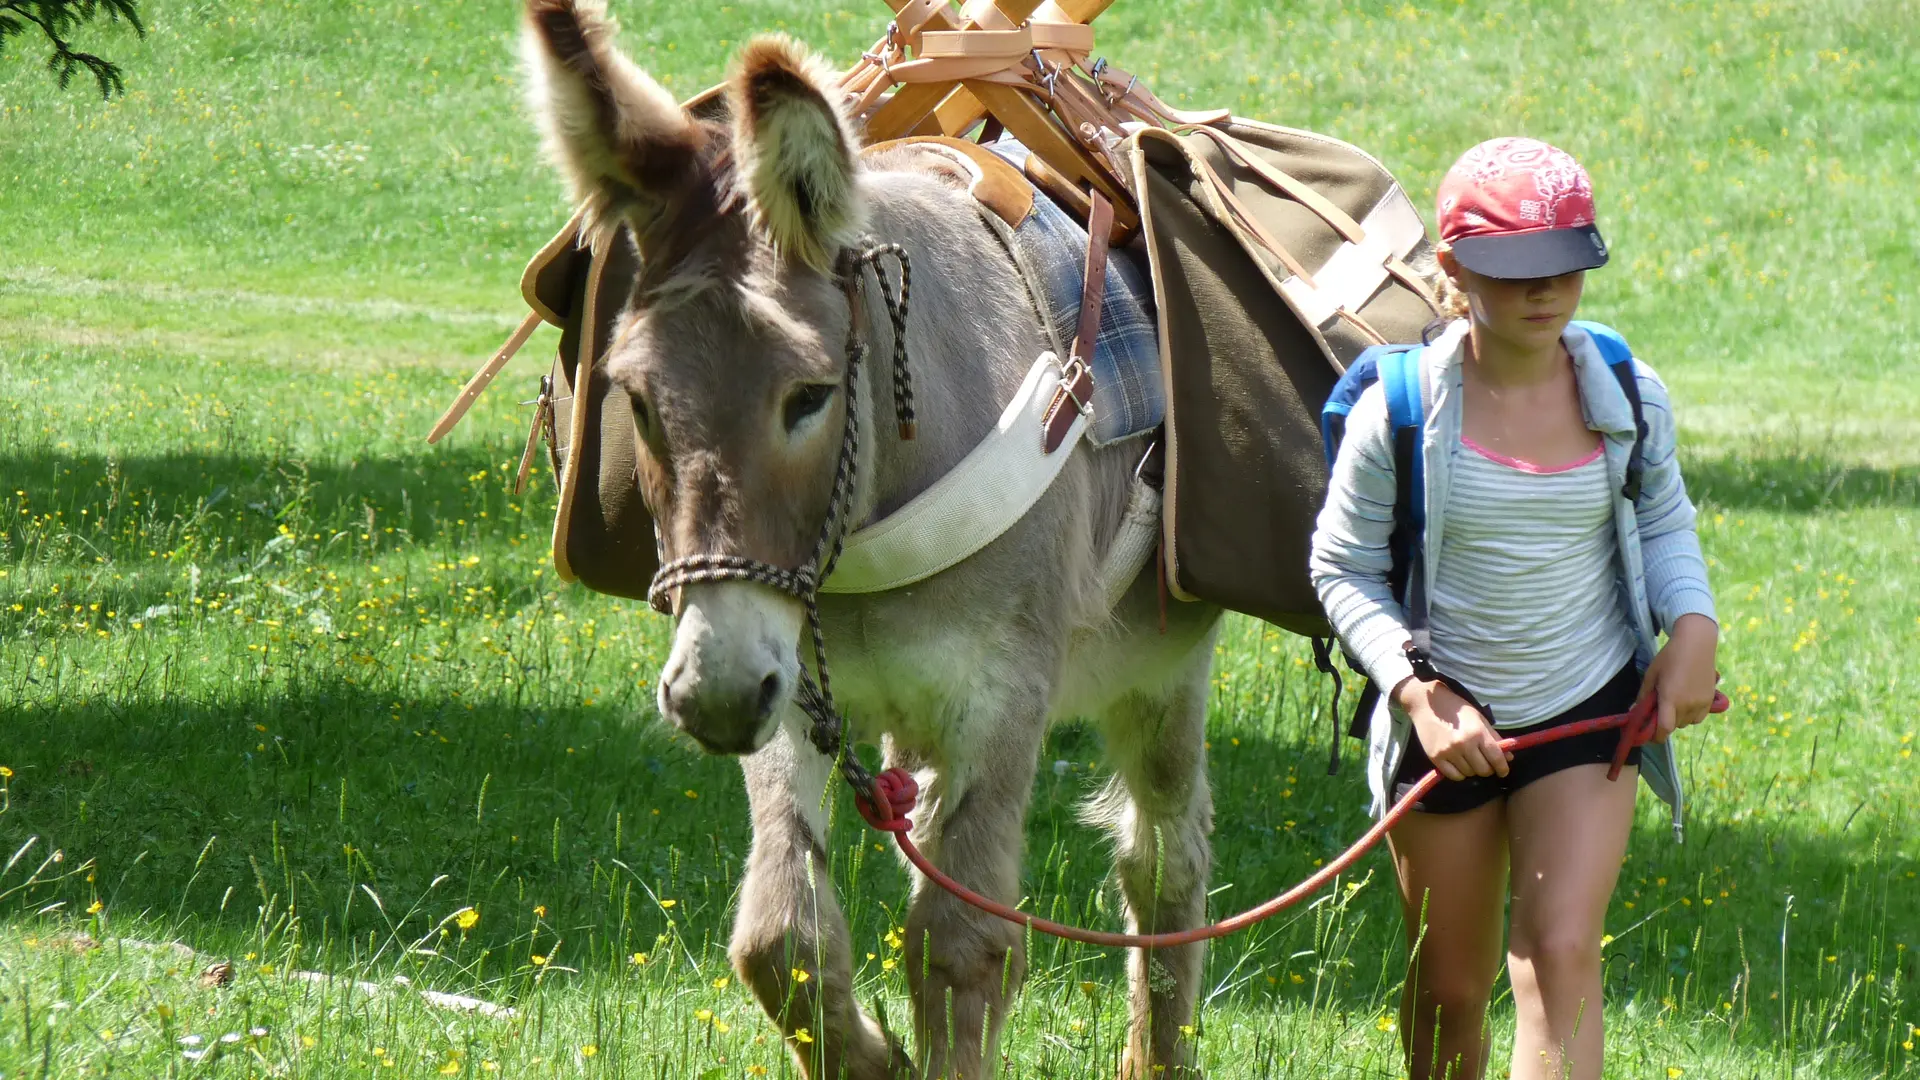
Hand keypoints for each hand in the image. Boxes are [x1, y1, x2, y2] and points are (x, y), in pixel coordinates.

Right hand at [1394, 676, 1509, 780]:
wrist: (1426, 704)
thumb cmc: (1456, 708)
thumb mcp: (1479, 718)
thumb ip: (1494, 738)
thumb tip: (1509, 757)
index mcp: (1477, 732)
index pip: (1496, 758)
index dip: (1503, 768)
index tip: (1503, 771)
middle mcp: (1464, 744)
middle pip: (1483, 770)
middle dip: (1488, 769)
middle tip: (1485, 764)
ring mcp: (1448, 752)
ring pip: (1469, 774)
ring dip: (1473, 770)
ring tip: (1470, 760)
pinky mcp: (1435, 757)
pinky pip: (1454, 776)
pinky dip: (1460, 774)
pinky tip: (1459, 765)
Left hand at [1638, 613, 1719, 742]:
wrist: (1696, 645)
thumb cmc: (1669, 657)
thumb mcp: (1651, 675)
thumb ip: (1643, 696)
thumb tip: (1635, 711)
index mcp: (1670, 699)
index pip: (1664, 729)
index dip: (1656, 736)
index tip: (1649, 735)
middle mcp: (1687, 705)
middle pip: (1674, 727)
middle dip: (1664, 723)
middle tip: (1658, 711)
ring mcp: (1701, 704)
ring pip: (1687, 723)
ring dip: (1678, 719)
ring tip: (1673, 703)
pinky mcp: (1710, 700)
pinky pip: (1699, 718)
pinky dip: (1691, 716)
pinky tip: (1686, 702)